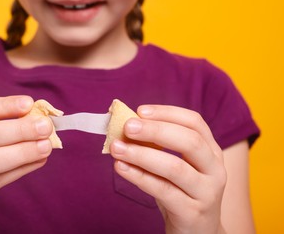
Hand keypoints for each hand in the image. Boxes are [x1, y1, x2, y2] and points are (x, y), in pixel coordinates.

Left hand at [110, 105, 226, 233]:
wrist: (198, 233)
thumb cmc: (181, 192)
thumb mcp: (175, 166)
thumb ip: (157, 146)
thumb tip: (124, 124)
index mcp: (211, 151)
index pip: (194, 122)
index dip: (167, 113)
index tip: (140, 110)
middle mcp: (215, 169)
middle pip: (189, 141)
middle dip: (155, 130)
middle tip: (127, 126)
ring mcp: (207, 192)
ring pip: (175, 168)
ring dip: (142, 154)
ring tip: (117, 148)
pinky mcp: (192, 213)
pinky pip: (163, 191)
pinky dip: (139, 177)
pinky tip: (121, 168)